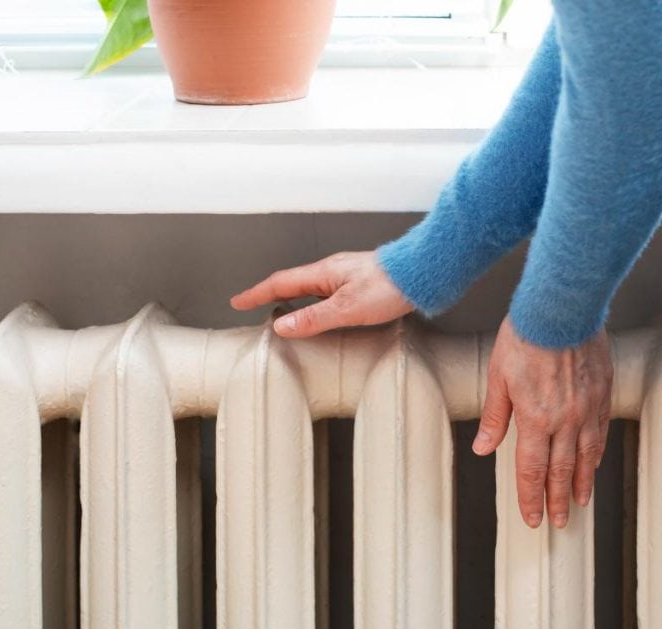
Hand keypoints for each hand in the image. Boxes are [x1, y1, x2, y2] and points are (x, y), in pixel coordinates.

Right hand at [230, 251, 413, 336]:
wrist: (423, 273)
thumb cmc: (390, 287)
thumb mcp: (347, 308)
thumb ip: (313, 318)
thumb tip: (281, 325)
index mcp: (323, 273)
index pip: (280, 283)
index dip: (257, 293)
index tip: (237, 302)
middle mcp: (333, 271)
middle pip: (294, 283)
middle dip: (271, 294)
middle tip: (254, 307)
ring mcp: (348, 275)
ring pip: (312, 287)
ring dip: (294, 299)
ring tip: (284, 313)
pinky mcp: (362, 282)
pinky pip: (328, 291)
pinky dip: (316, 301)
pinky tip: (324, 311)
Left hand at [473, 317, 612, 528]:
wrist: (561, 307)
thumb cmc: (526, 335)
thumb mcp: (498, 377)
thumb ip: (495, 417)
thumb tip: (484, 447)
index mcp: (535, 417)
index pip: (532, 470)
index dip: (531, 497)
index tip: (532, 517)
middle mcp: (564, 419)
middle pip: (561, 470)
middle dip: (558, 500)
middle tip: (559, 521)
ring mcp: (587, 407)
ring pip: (586, 456)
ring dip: (581, 483)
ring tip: (580, 501)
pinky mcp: (602, 393)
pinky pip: (600, 432)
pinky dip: (596, 454)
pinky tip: (594, 463)